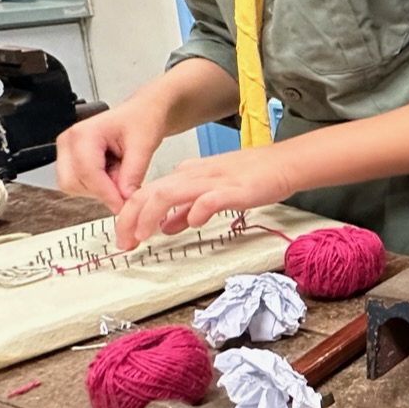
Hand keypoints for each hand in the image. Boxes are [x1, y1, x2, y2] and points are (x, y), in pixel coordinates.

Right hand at [55, 104, 166, 213]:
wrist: (141, 114)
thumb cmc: (141, 120)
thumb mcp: (144, 145)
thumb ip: (133, 172)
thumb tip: (124, 197)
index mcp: (84, 133)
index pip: (88, 172)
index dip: (106, 193)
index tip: (123, 206)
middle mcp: (69, 142)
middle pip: (73, 182)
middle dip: (101, 191)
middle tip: (126, 184)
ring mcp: (66, 152)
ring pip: (73, 187)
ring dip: (99, 189)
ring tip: (120, 172)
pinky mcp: (70, 162)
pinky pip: (77, 185)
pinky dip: (96, 187)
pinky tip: (112, 173)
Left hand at [112, 146, 298, 250]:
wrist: (283, 164)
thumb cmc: (251, 179)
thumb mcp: (211, 193)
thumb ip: (186, 209)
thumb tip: (165, 226)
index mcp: (186, 176)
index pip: (147, 193)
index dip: (130, 216)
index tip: (125, 238)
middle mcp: (193, 176)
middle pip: (149, 193)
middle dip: (130, 219)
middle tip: (125, 243)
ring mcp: (212, 181)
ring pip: (169, 194)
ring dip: (150, 216)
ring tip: (143, 237)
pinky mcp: (232, 189)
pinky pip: (208, 199)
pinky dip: (195, 212)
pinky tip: (193, 224)